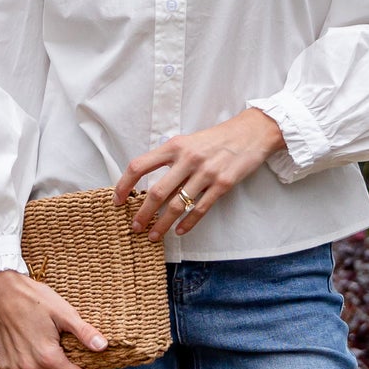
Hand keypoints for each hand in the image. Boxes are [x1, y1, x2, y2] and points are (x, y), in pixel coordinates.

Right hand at [0, 269, 107, 368]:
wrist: (1, 291)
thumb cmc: (35, 299)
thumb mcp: (64, 312)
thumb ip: (84, 332)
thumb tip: (103, 346)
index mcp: (48, 356)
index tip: (94, 368)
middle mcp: (31, 368)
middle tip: (79, 366)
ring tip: (61, 367)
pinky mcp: (5, 366)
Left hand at [115, 107, 285, 240]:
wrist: (250, 133)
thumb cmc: (215, 139)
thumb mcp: (188, 142)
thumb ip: (169, 159)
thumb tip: (147, 184)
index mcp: (174, 146)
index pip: (139, 166)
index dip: (124, 184)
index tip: (118, 200)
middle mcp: (188, 159)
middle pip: (156, 192)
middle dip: (143, 213)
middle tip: (135, 227)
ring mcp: (206, 173)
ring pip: (178, 205)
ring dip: (162, 224)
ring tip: (154, 235)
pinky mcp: (222, 184)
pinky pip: (200, 209)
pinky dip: (188, 224)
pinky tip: (179, 231)